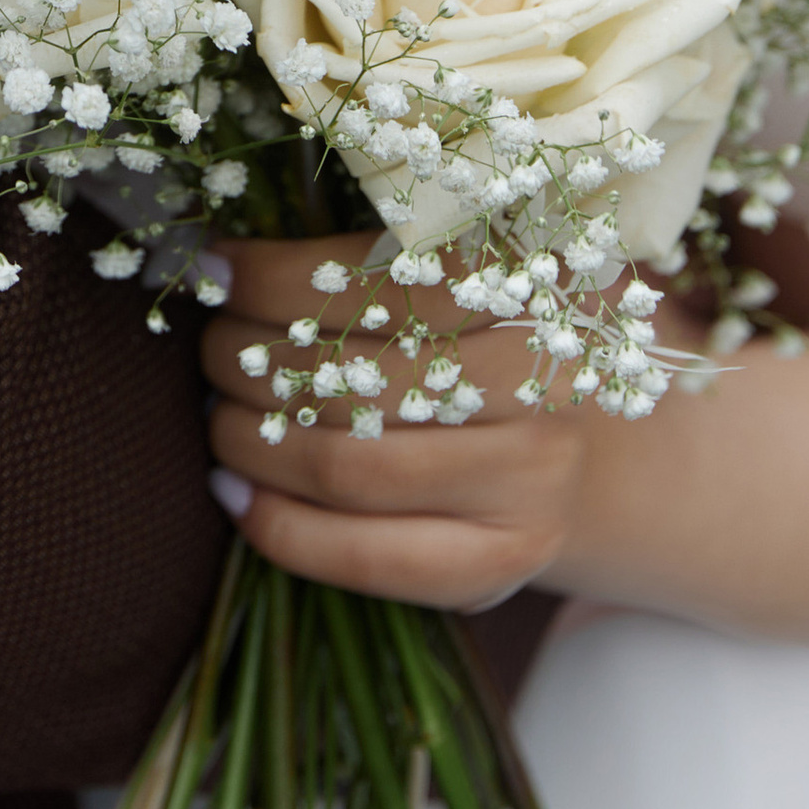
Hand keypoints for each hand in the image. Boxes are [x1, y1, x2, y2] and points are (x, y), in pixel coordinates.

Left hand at [199, 234, 612, 609]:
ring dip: (251, 439)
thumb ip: (388, 246)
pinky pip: (370, 558)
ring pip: (351, 468)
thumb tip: (229, 256)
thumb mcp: (478, 263)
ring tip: (215, 413)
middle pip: (356, 377)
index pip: (386, 280)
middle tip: (212, 347)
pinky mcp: (504, 562)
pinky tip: (231, 490)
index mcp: (538, 282)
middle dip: (252, 361)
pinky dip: (280, 527)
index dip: (281, 279)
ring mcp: (532, 483)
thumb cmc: (500, 335)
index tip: (218, 269)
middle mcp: (546, 383)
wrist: (596, 448)